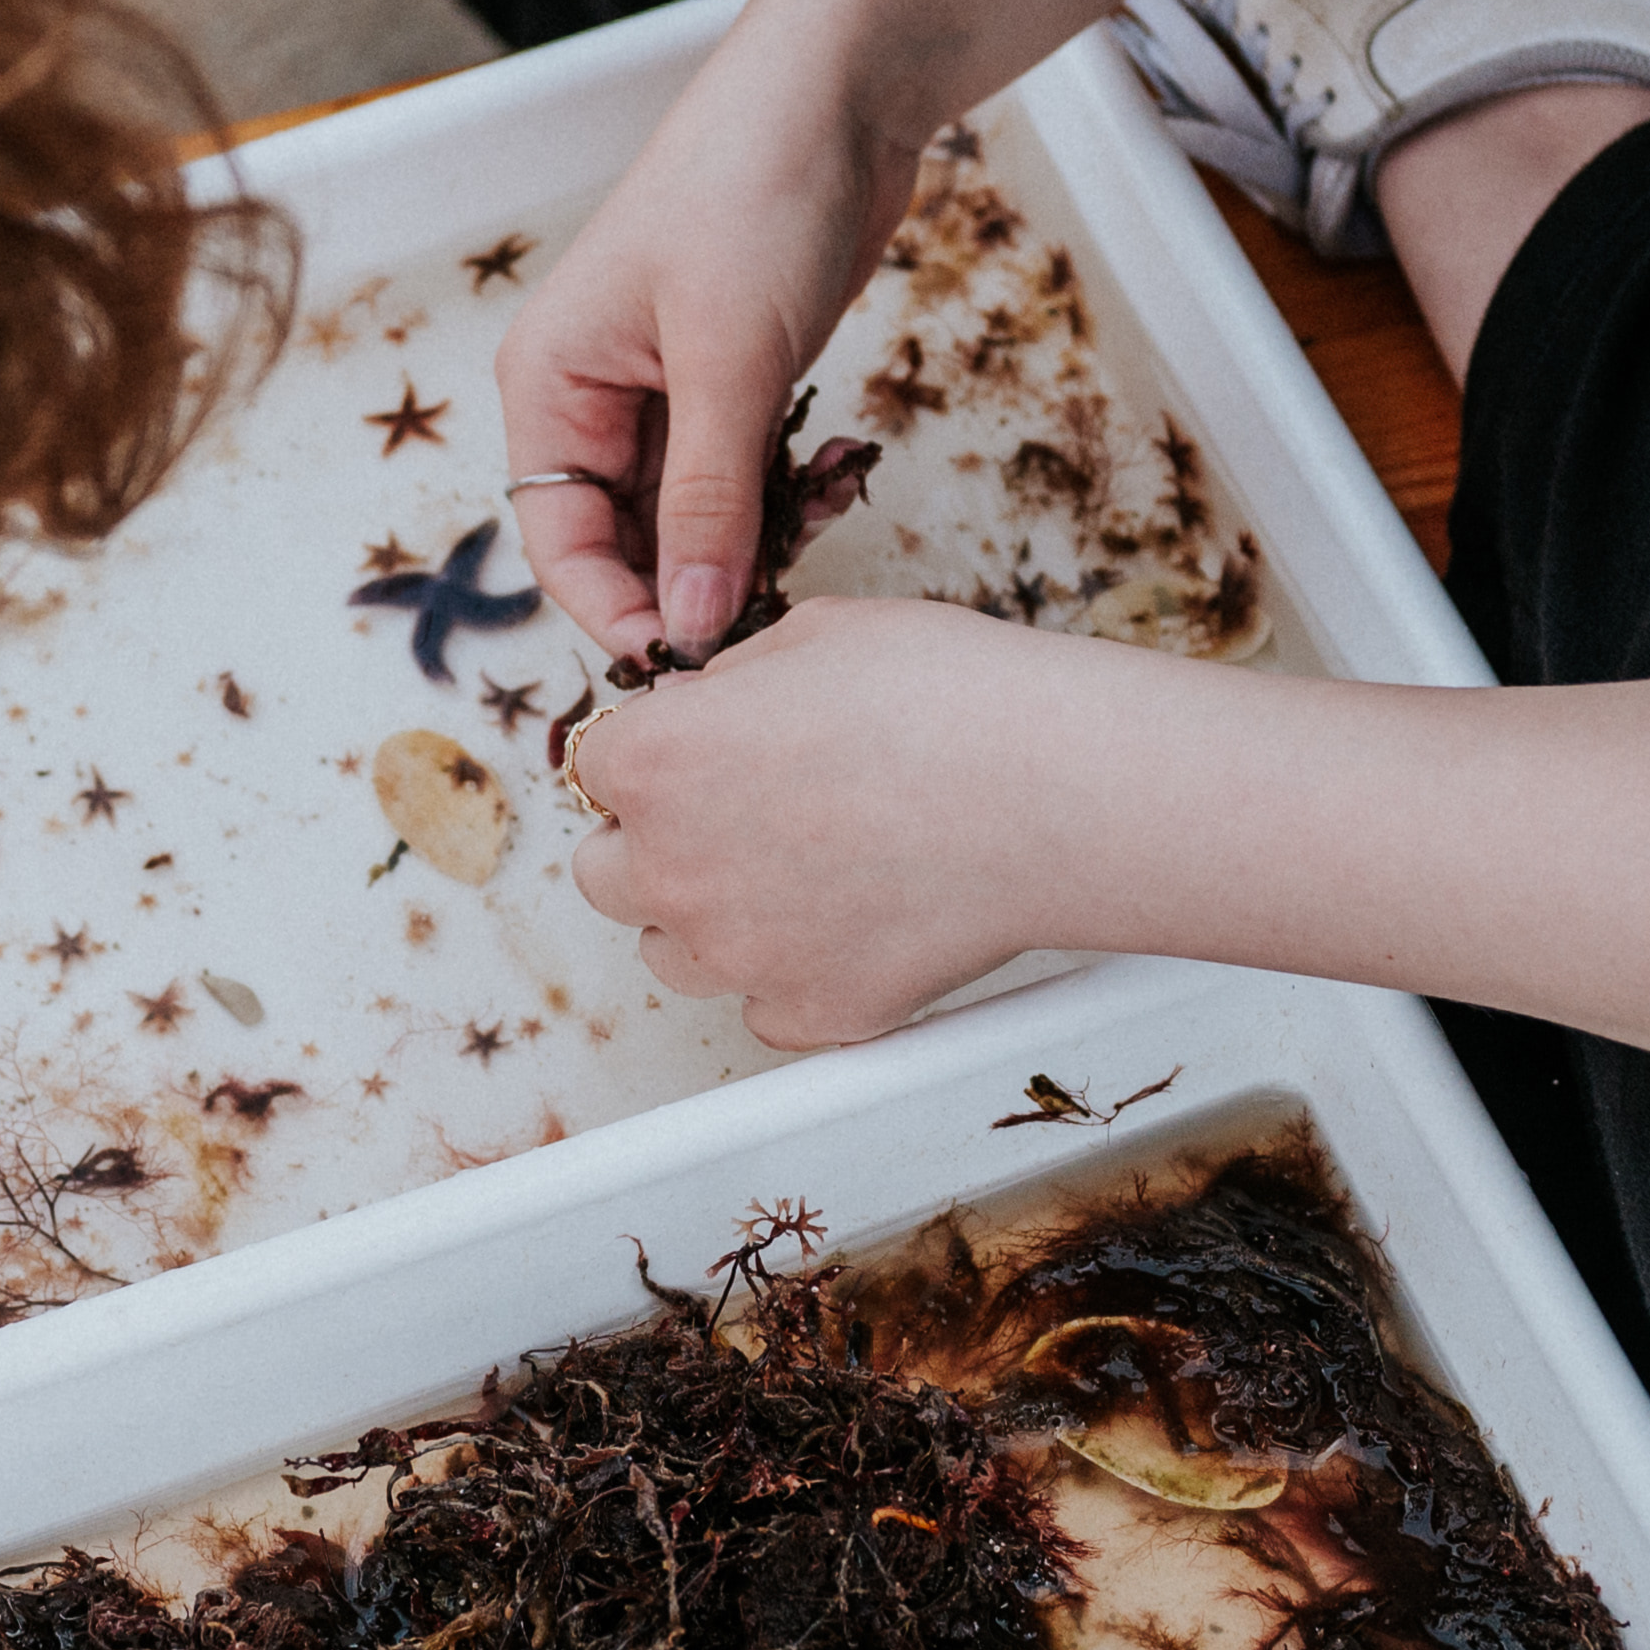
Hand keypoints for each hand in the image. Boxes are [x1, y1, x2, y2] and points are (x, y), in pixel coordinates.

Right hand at [500, 10, 926, 658]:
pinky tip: (835, 473)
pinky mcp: (733, 382)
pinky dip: (788, 492)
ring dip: (757, 534)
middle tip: (781, 601)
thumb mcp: (729, 359)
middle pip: (627, 540)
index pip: (559, 543)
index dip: (620, 611)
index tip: (695, 661)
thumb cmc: (754, 192)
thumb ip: (708, 501)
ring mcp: (665, 391)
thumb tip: (694, 625)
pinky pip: (745, 477)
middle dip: (702, 575)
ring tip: (823, 508)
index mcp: (549, 383)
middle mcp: (592, 396)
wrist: (840, 87)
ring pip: (695, 517)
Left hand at [567, 597, 1113, 1044]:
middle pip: (608, 877)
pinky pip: (764, 1010)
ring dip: (711, 919)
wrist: (1055, 791)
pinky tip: (849, 928)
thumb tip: (703, 706)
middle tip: (735, 819)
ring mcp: (738, 955)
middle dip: (655, 847)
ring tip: (795, 877)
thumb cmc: (949, 698)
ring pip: (674, 955)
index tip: (696, 756)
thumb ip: (731, 680)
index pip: (594, 771)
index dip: (650, 758)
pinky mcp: (811, 1015)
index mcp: (653, 763)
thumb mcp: (815, 635)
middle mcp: (671, 870)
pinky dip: (793, 978)